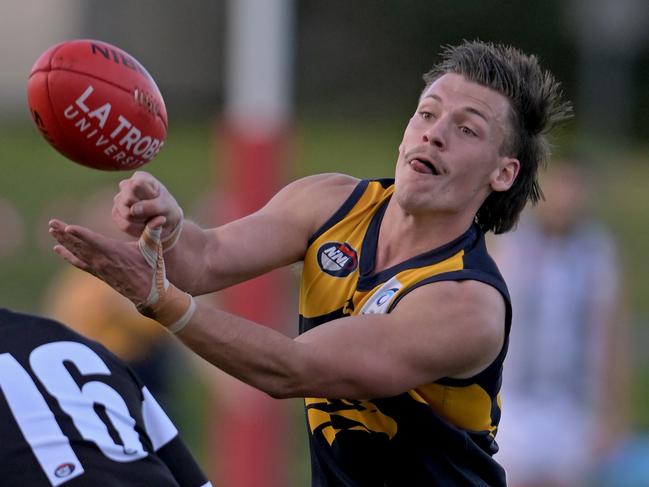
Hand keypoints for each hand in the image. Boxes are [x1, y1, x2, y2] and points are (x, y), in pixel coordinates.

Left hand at [49, 217, 195, 332]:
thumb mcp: (154, 249)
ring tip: (51, 231)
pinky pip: (79, 263)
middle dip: (64, 234)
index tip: (66, 227)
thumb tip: (162, 218)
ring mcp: (99, 268)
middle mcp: (103, 261)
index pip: (94, 242)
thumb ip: (154, 231)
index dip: (80, 234)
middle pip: (79, 245)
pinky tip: (58, 250)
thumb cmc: (153, 269)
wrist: (149, 293)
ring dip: (64, 241)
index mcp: (116, 253)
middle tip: (51, 223)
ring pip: (77, 253)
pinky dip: (68, 256)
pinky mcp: (98, 273)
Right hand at [112, 171, 182, 240]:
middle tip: (153, 213)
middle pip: (127, 200)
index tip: (156, 201)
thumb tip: (133, 210)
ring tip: (149, 219)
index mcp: (141, 178)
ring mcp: (119, 199)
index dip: (146, 198)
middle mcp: (127, 186)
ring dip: (141, 222)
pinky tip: (143, 224)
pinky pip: (123, 225)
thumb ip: (152, 206)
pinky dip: (136, 229)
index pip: (136, 186)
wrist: (166, 223)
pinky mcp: (116, 213)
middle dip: (142, 211)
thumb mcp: (166, 206)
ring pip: (125, 214)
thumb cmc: (167, 210)